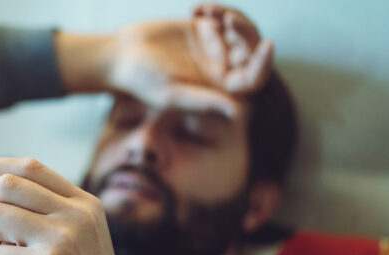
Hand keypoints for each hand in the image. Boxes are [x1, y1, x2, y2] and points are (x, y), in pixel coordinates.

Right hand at [55, 3, 271, 99]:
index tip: (267, 45)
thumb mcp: (171, 94)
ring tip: (209, 12)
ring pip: (241, 30)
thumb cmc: (141, 82)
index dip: (263, 64)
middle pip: (251, 50)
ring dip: (232, 17)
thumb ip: (204, 102)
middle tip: (226, 19)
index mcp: (218, 90)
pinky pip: (223, 15)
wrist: (121, 56)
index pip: (252, 79)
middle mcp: (220, 70)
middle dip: (246, 32)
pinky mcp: (203, 28)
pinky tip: (194, 10)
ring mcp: (213, 48)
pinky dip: (215, 8)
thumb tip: (237, 112)